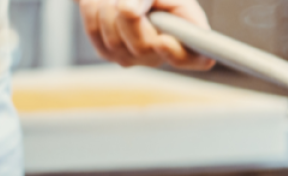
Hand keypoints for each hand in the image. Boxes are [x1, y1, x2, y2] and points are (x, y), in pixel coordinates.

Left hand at [78, 0, 214, 69]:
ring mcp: (136, 57)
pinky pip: (95, 34)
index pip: (194, 59)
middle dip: (128, 17)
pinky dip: (94, 11)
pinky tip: (101, 1)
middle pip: (143, 47)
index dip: (176, 53)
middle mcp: (164, 54)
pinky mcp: (110, 52)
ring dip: (108, 9)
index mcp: (188, 37)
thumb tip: (128, 10)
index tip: (162, 41)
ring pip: (115, 42)